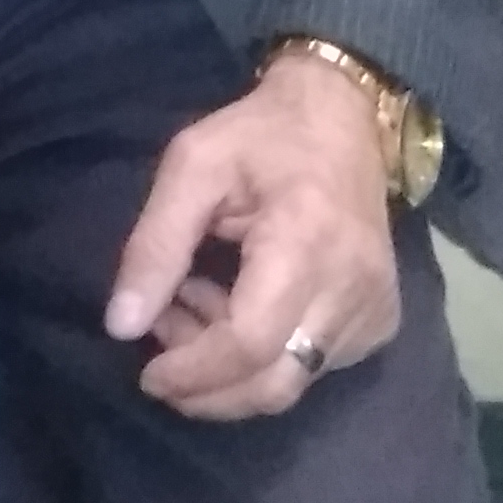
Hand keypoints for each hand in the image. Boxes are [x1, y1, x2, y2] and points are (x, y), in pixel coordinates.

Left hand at [103, 53, 400, 419]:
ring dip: (230, 368)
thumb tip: (121, 326)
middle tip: (163, 345)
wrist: (344, 115)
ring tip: (196, 306)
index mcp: (305, 239)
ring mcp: (374, 308)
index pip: (250, 342)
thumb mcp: (193, 165)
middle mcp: (353, 285)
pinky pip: (313, 365)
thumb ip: (155, 244)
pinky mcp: (380, 320)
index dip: (193, 371)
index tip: (148, 373)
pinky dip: (265, 356)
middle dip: (207, 386)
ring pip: (291, 381)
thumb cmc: (262, 134)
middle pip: (274, 384)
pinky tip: (238, 307)